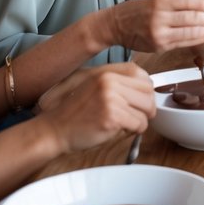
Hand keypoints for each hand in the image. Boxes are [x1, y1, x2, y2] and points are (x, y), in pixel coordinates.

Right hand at [35, 63, 155, 153]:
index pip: (142, 75)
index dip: (145, 90)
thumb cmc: (74, 113)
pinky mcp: (112, 117)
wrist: (54, 130)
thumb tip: (145, 88)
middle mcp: (110, 82)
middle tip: (138, 116)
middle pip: (148, 91)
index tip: (140, 100)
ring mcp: (111, 99)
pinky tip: (119, 131)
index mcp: (106, 73)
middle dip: (147, 107)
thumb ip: (117, 83)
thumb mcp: (93, 87)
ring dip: (140, 120)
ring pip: (146, 109)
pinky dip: (134, 131)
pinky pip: (139, 124)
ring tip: (125, 124)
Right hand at [107, 0, 203, 52]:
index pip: (191, 2)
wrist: (114, 25)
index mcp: (160, 1)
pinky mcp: (158, 46)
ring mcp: (159, 33)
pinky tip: (203, 38)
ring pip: (190, 33)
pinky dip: (196, 40)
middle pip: (193, 18)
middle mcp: (160, 17)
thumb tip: (202, 8)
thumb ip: (176, 4)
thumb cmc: (135, 10)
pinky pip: (182, 43)